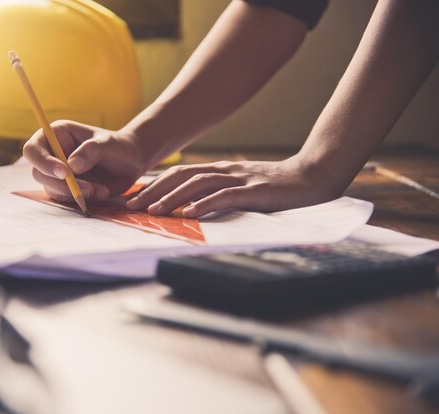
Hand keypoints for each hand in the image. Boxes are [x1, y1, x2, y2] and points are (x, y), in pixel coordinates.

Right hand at [22, 120, 147, 201]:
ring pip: (51, 189)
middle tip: (89, 189)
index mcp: (57, 134)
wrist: (131, 162)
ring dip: (75, 194)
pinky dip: (82, 200)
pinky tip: (101, 193)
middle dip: (62, 184)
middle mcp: (53, 153)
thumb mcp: (108, 144)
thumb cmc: (119, 146)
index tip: (65, 173)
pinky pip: (64, 199)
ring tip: (101, 190)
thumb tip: (71, 166)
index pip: (33, 149)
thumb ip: (91, 151)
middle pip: (38, 173)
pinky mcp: (66, 188)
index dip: (43, 162)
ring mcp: (57, 172)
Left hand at [126, 157, 339, 216]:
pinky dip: (206, 204)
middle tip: (132, 205)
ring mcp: (240, 179)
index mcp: (219, 170)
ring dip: (173, 197)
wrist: (310, 177)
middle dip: (154, 190)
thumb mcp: (241, 186)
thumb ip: (218, 191)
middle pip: (182, 176)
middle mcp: (225, 171)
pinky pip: (226, 196)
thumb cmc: (275, 187)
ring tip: (153, 211)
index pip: (180, 174)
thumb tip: (190, 206)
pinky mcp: (255, 191)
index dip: (155, 184)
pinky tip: (190, 213)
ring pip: (199, 184)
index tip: (134, 198)